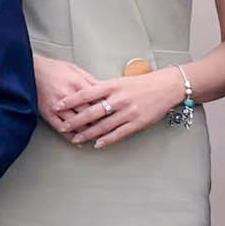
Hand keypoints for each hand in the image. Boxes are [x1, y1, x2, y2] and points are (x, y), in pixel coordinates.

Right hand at [32, 54, 101, 134]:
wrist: (30, 69)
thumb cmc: (54, 68)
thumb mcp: (75, 69)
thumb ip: (90, 80)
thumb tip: (104, 90)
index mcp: (77, 83)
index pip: (97, 99)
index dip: (107, 108)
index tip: (114, 114)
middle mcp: (68, 95)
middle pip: (89, 114)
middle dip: (100, 122)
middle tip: (109, 129)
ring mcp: (57, 106)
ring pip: (76, 124)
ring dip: (87, 132)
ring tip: (96, 138)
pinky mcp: (47, 113)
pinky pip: (61, 128)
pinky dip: (70, 137)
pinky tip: (78, 141)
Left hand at [56, 67, 182, 147]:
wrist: (166, 87)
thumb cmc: (142, 83)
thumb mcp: (120, 81)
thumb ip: (103, 89)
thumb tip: (84, 94)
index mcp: (112, 86)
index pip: (86, 93)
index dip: (70, 100)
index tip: (57, 105)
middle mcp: (119, 99)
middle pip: (92, 111)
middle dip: (75, 120)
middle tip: (62, 126)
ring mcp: (128, 112)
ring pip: (103, 125)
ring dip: (88, 133)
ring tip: (76, 138)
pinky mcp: (137, 123)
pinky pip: (119, 133)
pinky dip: (107, 140)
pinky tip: (97, 144)